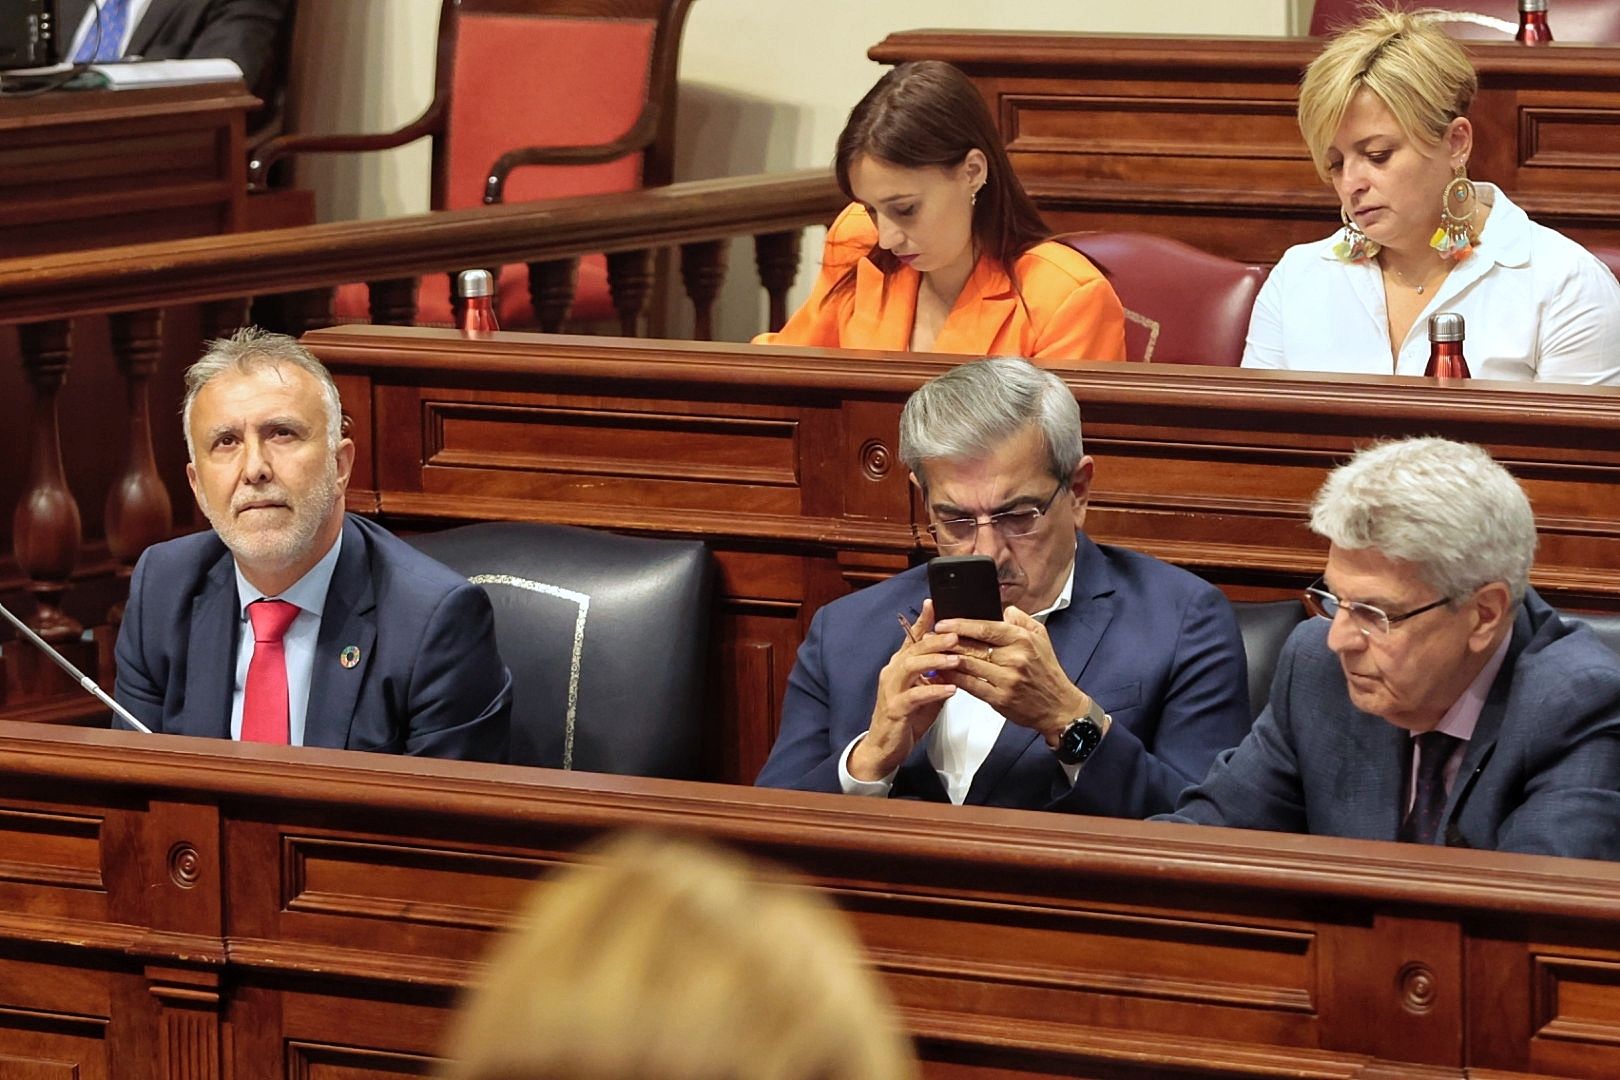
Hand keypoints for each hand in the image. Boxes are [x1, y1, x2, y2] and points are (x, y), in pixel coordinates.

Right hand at [849, 600, 958, 779]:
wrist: (884, 747)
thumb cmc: (907, 718)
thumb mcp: (926, 692)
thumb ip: (939, 676)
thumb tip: (960, 661)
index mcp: (900, 665)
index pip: (911, 637)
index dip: (922, 620)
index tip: (933, 603)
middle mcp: (893, 672)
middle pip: (913, 648)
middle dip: (936, 640)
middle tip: (956, 635)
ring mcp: (891, 689)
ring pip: (911, 667)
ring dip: (935, 662)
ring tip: (956, 660)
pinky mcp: (895, 708)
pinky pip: (914, 696)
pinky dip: (933, 691)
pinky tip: (951, 690)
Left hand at [934, 606, 1094, 745]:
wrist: (1058, 706)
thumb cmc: (1047, 672)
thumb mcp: (1041, 637)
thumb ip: (1021, 619)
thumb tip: (1003, 609)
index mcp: (1022, 639)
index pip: (985, 627)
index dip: (960, 624)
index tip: (943, 622)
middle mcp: (1014, 658)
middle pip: (972, 646)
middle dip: (947, 641)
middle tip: (931, 638)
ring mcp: (1006, 679)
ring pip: (968, 665)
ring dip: (947, 659)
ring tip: (932, 654)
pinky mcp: (999, 699)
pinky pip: (970, 685)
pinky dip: (954, 678)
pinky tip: (944, 673)